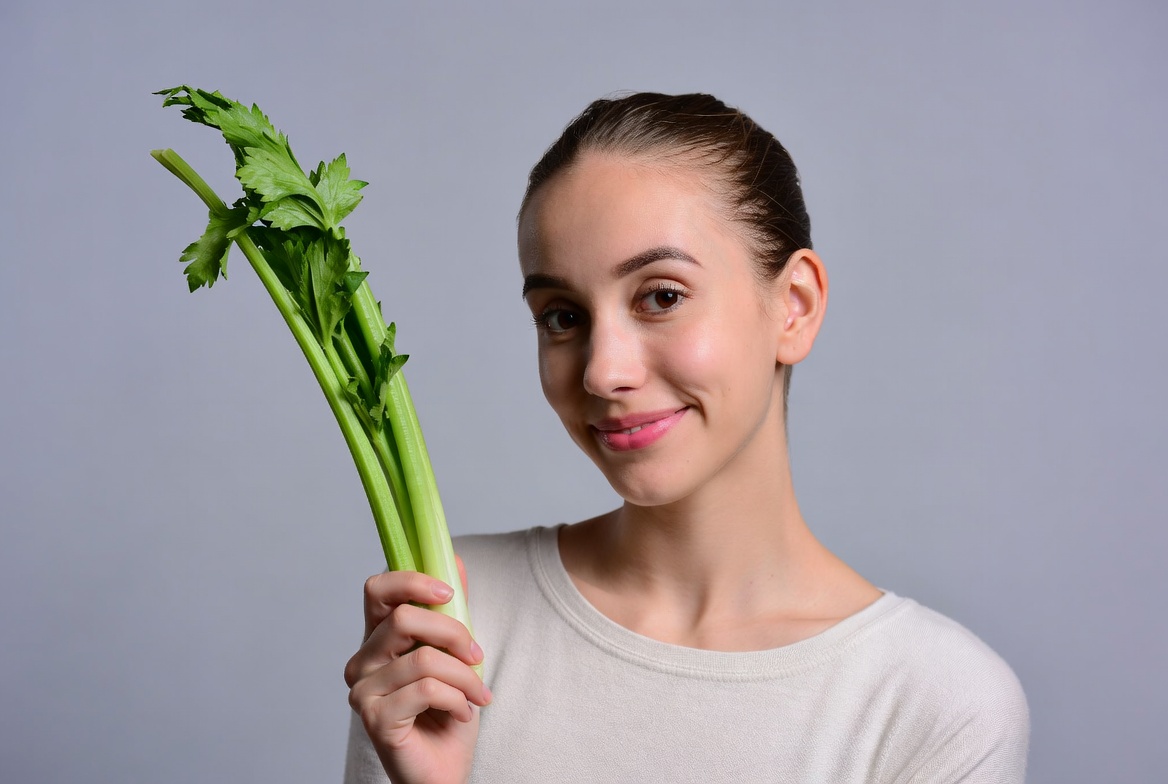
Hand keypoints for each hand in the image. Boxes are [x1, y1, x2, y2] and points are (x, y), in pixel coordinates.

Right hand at [345, 559, 489, 783]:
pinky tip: (461, 714)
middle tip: (477, 658)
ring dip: (464, 678)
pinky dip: (456, 700)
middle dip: (454, 634)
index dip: (411, 581)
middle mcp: (362, 661)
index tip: (448, 593)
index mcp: (377, 639)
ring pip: (424, 659)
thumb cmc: (447, 713)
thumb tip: (455, 560)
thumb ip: (451, 610)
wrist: (445, 770)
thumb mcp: (457, 654)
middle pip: (405, 618)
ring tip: (476, 696)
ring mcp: (363, 691)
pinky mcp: (373, 718)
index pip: (377, 590)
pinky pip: (426, 690)